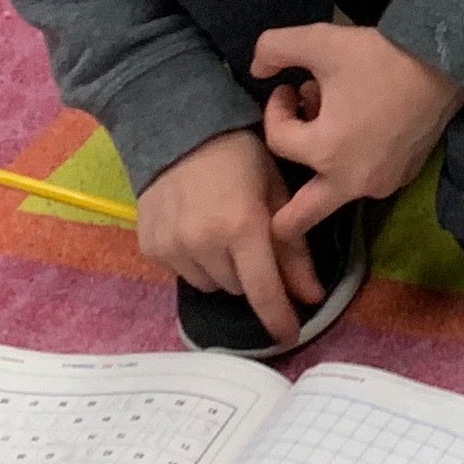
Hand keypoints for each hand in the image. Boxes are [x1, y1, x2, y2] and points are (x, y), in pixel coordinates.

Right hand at [136, 129, 325, 344]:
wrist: (177, 127)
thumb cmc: (239, 154)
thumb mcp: (277, 191)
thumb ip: (294, 248)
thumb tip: (312, 297)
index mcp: (241, 227)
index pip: (263, 290)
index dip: (279, 318)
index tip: (290, 336)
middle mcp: (203, 243)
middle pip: (238, 288)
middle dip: (252, 275)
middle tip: (253, 242)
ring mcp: (172, 247)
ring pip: (211, 284)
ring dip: (223, 270)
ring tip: (223, 232)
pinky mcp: (151, 247)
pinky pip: (183, 273)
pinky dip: (196, 262)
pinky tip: (197, 229)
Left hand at [260, 22, 463, 251]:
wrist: (444, 65)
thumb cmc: (379, 56)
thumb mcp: (320, 41)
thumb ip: (274, 48)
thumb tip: (257, 70)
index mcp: (325, 151)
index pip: (277, 140)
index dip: (276, 110)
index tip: (290, 87)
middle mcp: (350, 181)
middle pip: (300, 219)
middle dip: (279, 217)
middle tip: (268, 209)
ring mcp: (380, 185)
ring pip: (333, 193)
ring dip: (320, 167)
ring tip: (332, 123)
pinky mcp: (402, 178)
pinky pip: (364, 181)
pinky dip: (351, 163)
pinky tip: (360, 127)